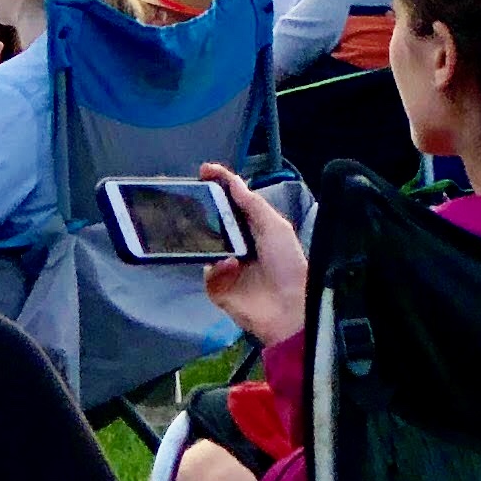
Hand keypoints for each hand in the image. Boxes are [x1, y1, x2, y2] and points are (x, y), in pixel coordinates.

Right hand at [195, 162, 311, 345]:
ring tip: (207, 233)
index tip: (204, 171)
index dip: (221, 184)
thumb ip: (253, 204)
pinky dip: (217, 268)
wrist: (289, 309)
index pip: (234, 202)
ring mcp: (228, 267)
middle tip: (191, 199)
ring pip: (205, 246)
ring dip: (208, 240)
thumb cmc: (287, 263)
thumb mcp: (275, 227)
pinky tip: (230, 267)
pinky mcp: (219, 289)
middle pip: (214, 222)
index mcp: (256, 228)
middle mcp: (240, 245)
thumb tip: (234, 181)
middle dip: (203, 211)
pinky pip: (207, 272)